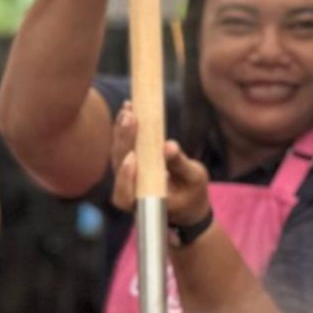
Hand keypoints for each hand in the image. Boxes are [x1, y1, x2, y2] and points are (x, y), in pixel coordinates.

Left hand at [109, 104, 210, 227]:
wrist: (187, 203)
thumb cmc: (192, 194)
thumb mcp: (194, 179)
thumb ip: (181, 165)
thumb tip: (169, 146)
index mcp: (144, 202)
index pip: (125, 195)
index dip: (124, 177)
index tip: (132, 158)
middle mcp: (130, 190)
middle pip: (119, 166)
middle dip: (124, 140)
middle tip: (130, 117)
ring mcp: (128, 176)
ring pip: (118, 154)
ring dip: (122, 131)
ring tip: (128, 109)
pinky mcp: (130, 163)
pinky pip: (123, 146)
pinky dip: (125, 128)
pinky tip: (128, 109)